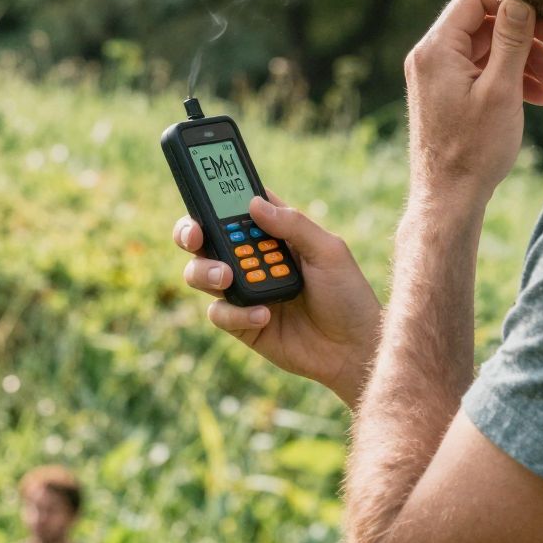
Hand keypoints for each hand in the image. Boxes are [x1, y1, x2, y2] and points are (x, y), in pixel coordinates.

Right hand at [174, 193, 383, 407]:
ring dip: (206, 272)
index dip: (214, 198)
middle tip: (195, 236)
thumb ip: (293, 225)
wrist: (352, 349)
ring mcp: (244, 291)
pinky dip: (237, 313)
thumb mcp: (328, 252)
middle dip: (190, 233)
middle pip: (205, 238)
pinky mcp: (240, 323)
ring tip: (227, 278)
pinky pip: (219, 313)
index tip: (203, 193)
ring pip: (201, 273)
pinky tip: (264, 316)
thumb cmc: (348, 295)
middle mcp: (251, 259)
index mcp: (273, 234)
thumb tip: (254, 204)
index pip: (235, 208)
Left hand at [404, 0, 542, 205]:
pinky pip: (482, 74)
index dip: (513, 2)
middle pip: (484, 25)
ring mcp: (437, 78)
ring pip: (488, 51)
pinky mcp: (447, 96)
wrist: (449, 199)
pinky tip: (540, 97)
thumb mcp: (501, 90)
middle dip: (526, 37)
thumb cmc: (474, 150)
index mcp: (436, 49)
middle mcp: (430, 58)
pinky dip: (510, 79)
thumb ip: (511, 39)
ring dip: (524, 61)